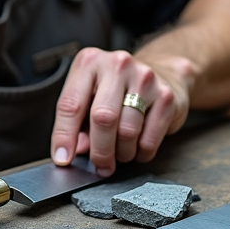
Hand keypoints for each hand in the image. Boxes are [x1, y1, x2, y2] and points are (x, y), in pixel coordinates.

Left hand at [50, 48, 190, 175]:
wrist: (162, 73)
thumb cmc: (118, 88)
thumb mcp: (90, 96)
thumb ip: (78, 123)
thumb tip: (72, 153)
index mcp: (89, 62)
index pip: (70, 104)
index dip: (64, 136)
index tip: (63, 158)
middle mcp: (117, 65)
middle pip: (102, 118)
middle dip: (99, 150)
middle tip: (99, 166)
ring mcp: (144, 78)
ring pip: (127, 132)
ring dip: (121, 153)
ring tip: (120, 152)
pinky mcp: (166, 95)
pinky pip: (149, 139)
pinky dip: (141, 153)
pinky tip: (138, 147)